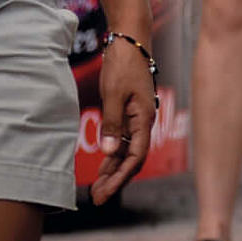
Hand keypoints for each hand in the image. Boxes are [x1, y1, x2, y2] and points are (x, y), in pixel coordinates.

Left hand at [88, 32, 156, 204]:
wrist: (130, 40)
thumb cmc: (123, 65)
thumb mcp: (114, 94)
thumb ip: (112, 123)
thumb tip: (109, 153)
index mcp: (144, 118)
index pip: (135, 157)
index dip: (119, 179)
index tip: (103, 194)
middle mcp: (144, 122)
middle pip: (132, 160)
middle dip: (116, 181)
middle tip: (97, 199)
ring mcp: (137, 118)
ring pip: (127, 152)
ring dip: (113, 171)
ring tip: (97, 188)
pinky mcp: (130, 113)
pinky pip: (124, 141)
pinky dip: (113, 156)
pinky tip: (102, 167)